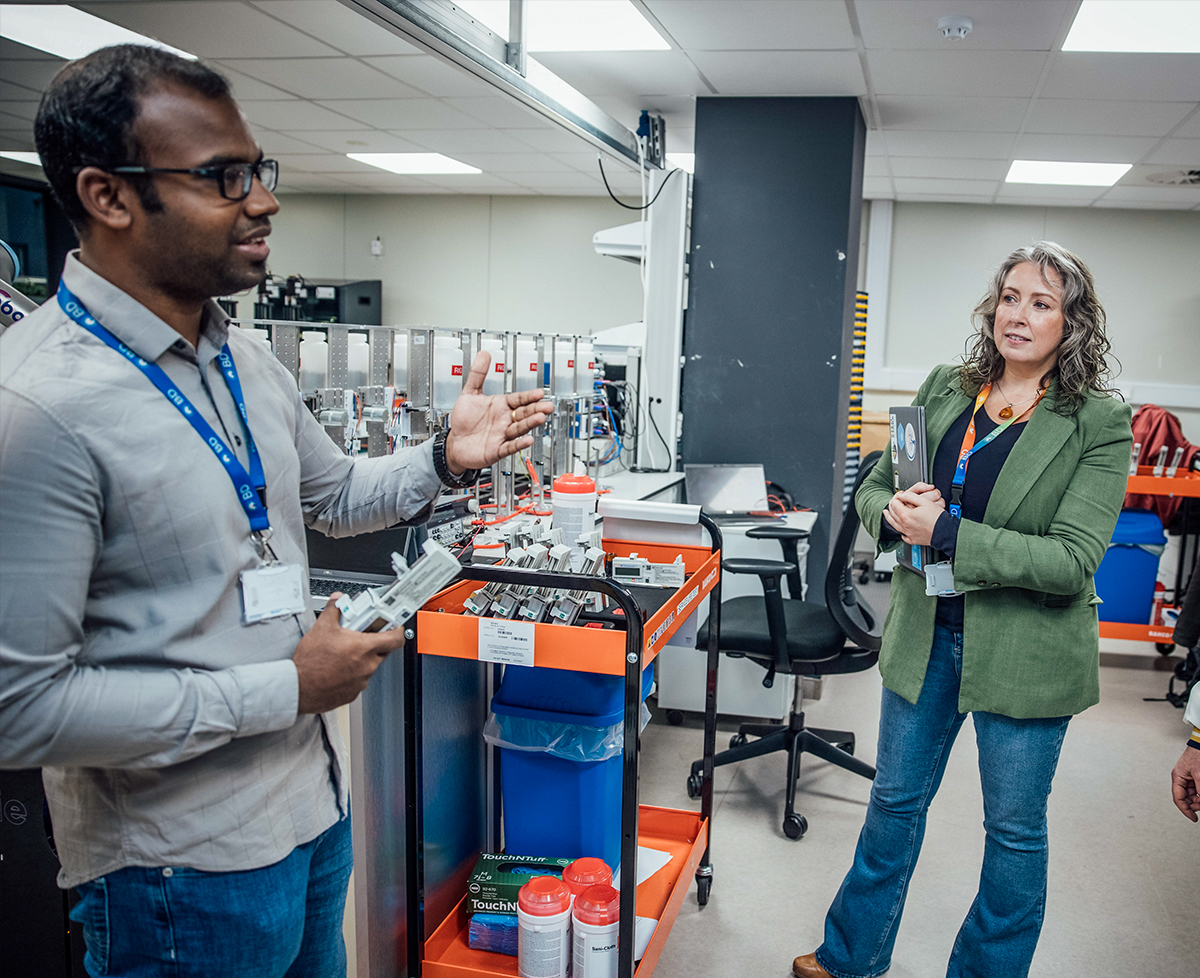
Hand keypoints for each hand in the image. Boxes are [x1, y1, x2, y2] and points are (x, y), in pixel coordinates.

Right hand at [292, 597, 406, 713]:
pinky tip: (338, 668)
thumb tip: (338, 600)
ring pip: (369, 666)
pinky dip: (352, 673)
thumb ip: (334, 609)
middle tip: (362, 636)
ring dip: (362, 658)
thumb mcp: (321, 627)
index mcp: (364, 648)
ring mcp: (361, 681)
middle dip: (375, 642)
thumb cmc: (310, 662)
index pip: (396, 639)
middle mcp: (367, 666)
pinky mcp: (353, 693)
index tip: (393, 626)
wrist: (297, 688)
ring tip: (344, 653)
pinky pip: (359, 680)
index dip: (397, 630)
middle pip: (383, 651)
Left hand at [445, 351, 553, 473]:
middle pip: (524, 413)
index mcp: (501, 406)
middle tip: (547, 405)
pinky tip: (528, 440)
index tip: (540, 392)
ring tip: (540, 418)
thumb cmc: (464, 420)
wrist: (454, 442)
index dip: (529, 396)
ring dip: (530, 424)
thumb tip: (484, 354)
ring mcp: (502, 435)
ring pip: (519, 428)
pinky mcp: (497, 449)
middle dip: (536, 409)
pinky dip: (519, 444)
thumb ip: (478, 374)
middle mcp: (504, 420)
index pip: (519, 399)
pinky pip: (510, 446)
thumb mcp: (470, 393)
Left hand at [883, 482, 945, 546]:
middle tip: (893, 502)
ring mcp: (908, 533)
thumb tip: (902, 495)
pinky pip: (902, 535)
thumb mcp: (924, 501)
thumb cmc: (937, 518)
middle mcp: (904, 525)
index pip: (894, 504)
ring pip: (894, 525)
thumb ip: (910, 496)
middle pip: (892, 514)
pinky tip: (900, 527)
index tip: (899, 495)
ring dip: (889, 518)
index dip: (896, 497)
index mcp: (906, 515)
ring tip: (887, 513)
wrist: (945, 532)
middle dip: (891, 506)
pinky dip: (900, 530)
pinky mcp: (912, 540)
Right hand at [1171, 746, 1199, 821]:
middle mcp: (1182, 779)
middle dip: (1195, 804)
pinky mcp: (1196, 778)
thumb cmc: (1198, 754)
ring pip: (1193, 795)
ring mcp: (1189, 778)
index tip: (1194, 818)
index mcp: (1177, 777)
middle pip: (1186, 798)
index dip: (1185, 810)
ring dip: (1199, 800)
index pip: (1178, 798)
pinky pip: (1197, 790)